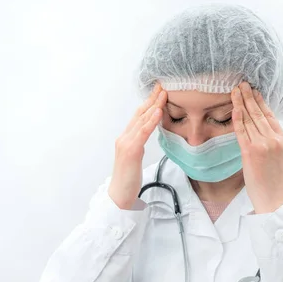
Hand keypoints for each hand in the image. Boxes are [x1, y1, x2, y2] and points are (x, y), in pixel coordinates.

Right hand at [108, 84, 166, 208]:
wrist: (119, 195)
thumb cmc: (128, 179)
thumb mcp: (135, 158)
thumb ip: (139, 144)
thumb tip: (148, 134)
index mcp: (126, 138)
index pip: (139, 116)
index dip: (149, 103)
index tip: (159, 92)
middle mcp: (124, 137)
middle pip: (140, 114)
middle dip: (152, 99)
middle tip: (163, 86)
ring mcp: (126, 143)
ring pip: (141, 120)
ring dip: (153, 105)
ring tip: (163, 94)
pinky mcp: (130, 151)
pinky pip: (142, 133)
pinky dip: (150, 121)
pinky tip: (158, 112)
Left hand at [231, 82, 282, 213]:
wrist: (276, 200)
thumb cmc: (280, 183)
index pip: (270, 116)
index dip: (261, 102)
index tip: (254, 92)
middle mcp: (274, 139)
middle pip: (258, 114)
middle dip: (249, 97)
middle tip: (242, 84)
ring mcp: (262, 145)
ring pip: (249, 120)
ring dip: (241, 103)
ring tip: (235, 91)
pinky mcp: (250, 153)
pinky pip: (241, 132)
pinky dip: (237, 118)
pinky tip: (234, 108)